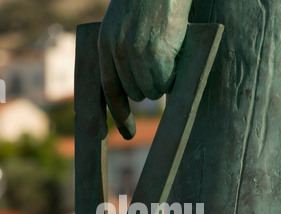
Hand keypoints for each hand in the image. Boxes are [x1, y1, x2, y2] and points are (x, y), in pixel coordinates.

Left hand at [98, 0, 191, 138]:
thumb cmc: (146, 3)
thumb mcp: (122, 26)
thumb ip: (122, 55)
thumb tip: (134, 91)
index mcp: (106, 44)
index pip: (110, 90)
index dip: (120, 115)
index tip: (127, 133)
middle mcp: (118, 51)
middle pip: (135, 93)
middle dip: (148, 87)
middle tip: (159, 67)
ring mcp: (138, 53)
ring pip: (152, 91)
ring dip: (163, 81)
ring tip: (167, 57)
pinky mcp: (158, 54)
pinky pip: (167, 83)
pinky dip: (174, 75)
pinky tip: (175, 55)